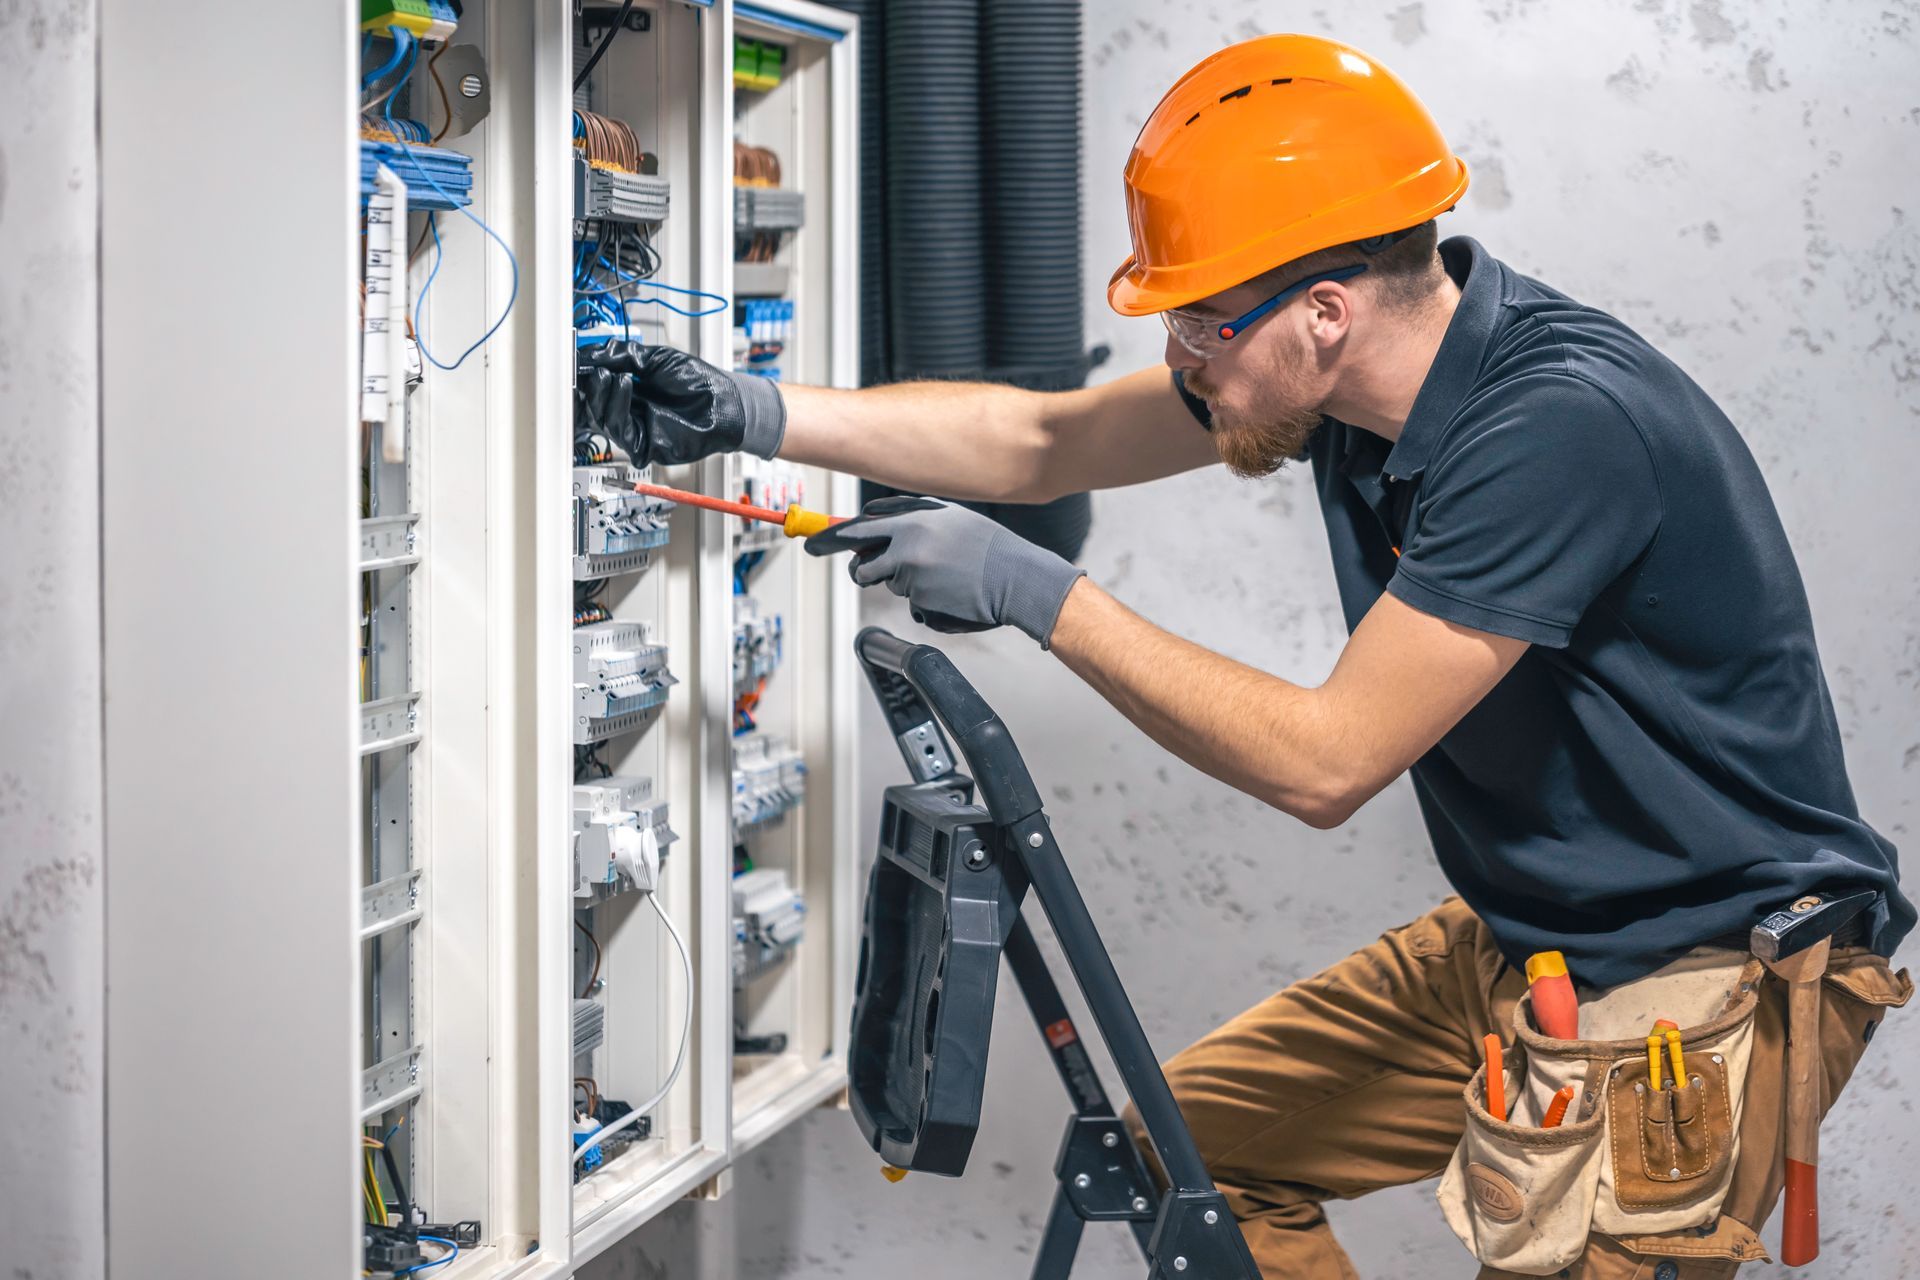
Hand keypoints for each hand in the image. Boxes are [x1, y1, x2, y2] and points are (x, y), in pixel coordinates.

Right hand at [575, 342, 785, 465]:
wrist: (724, 401)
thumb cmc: (698, 381)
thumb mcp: (655, 358)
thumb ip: (622, 355)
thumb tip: (590, 353)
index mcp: (628, 390)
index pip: (596, 386)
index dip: (584, 374)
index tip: (574, 360)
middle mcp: (628, 410)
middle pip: (592, 404)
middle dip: (587, 385)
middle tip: (586, 368)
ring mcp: (634, 428)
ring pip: (601, 417)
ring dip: (602, 392)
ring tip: (610, 373)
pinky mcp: (643, 445)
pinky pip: (619, 429)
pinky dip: (617, 406)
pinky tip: (624, 384)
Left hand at [804, 496, 1086, 645]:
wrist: (1018, 578)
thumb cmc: (987, 545)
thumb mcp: (948, 517)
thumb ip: (909, 519)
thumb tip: (873, 525)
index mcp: (911, 523)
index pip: (858, 530)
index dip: (831, 538)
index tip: (812, 544)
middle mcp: (906, 549)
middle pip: (861, 566)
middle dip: (857, 569)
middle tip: (861, 571)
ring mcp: (913, 579)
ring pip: (889, 584)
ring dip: (904, 582)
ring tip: (941, 575)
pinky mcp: (922, 603)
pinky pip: (912, 603)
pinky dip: (926, 601)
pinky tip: (953, 592)